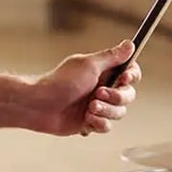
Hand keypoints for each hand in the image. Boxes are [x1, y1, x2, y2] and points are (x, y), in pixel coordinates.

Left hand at [27, 40, 142, 136]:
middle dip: (116, 97)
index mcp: (104, 72)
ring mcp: (98, 106)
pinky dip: (98, 123)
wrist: (40, 106)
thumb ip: (112, 57)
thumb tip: (130, 44)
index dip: (131, 76)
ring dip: (106, 111)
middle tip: (98, 94)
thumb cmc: (61, 82)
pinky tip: (86, 120)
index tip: (124, 78)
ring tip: (89, 108)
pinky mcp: (91, 122)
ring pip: (119, 113)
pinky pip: (107, 126)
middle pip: (128, 95)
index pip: (130, 72)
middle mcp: (103, 88)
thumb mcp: (89, 65)